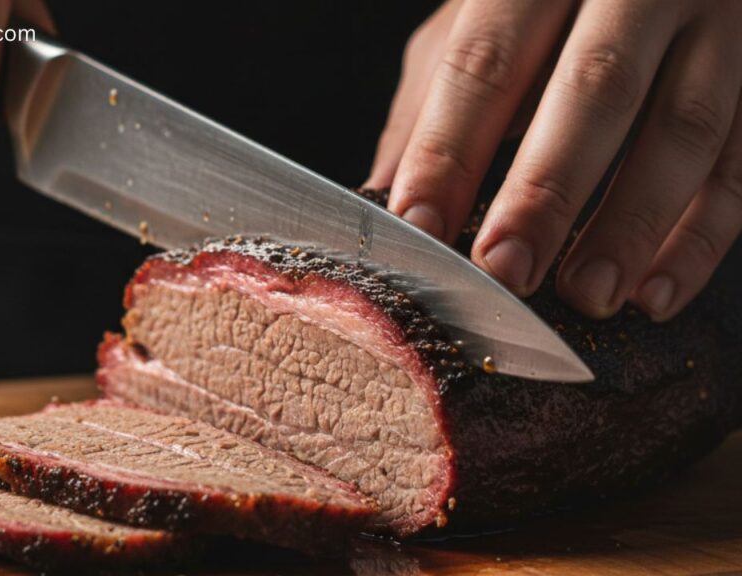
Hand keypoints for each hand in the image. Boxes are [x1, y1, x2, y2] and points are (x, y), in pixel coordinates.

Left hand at [368, 0, 741, 320]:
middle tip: (507, 269)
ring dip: (633, 223)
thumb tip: (380, 191)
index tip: (420, 228)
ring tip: (587, 293)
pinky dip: (702, 238)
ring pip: (684, 126)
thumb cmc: (543, 0)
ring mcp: (717, 23)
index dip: (451, 149)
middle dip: (547, 189)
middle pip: (596, 89)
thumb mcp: (478, 20)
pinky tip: (655, 294)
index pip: (487, 62)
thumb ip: (433, 98)